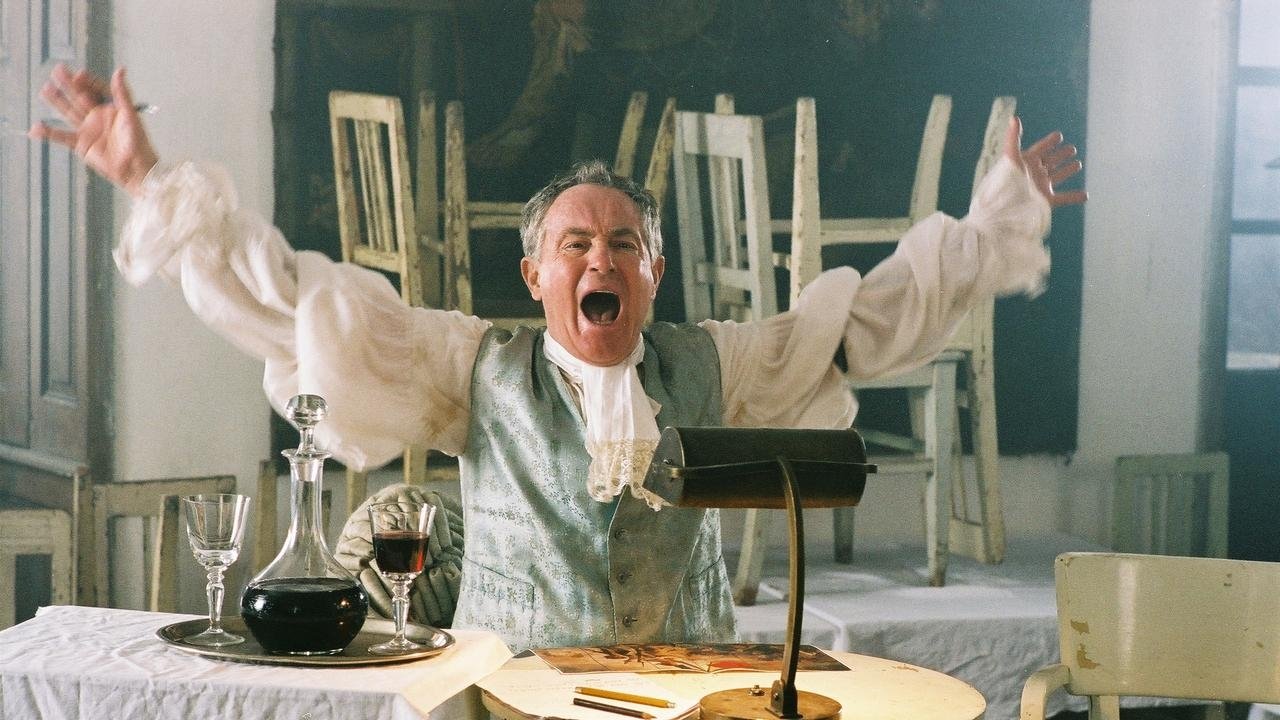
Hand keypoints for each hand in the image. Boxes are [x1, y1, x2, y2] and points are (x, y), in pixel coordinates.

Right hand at [28, 64, 157, 197]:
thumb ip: (122, 93)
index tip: (79, 74)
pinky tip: (36, 127)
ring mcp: (88, 130)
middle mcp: (97, 117)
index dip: (88, 82)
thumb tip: (120, 70)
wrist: (135, 168)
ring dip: (57, 101)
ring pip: (69, 112)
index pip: (96, 90)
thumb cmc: (138, 142)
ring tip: (46, 89)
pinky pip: (62, 136)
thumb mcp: (130, 114)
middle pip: (80, 97)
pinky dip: (49, 133)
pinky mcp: (81, 144)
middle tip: (58, 70)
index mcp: (111, 108)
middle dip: (69, 85)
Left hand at [1003, 116, 1086, 207]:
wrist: (1004, 206)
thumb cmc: (1005, 181)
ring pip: (1057, 176)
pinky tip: (1086, 195)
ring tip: (1078, 164)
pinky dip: (1075, 197)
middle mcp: (1034, 174)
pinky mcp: (1045, 200)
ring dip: (1067, 171)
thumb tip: (1014, 118)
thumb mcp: (1010, 156)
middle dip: (1060, 155)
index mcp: (1026, 162)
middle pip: (1050, 162)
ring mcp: (1040, 187)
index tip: (1059, 136)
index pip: (1040, 149)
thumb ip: (1012, 137)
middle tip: (1072, 149)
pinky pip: (1063, 198)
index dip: (1049, 142)